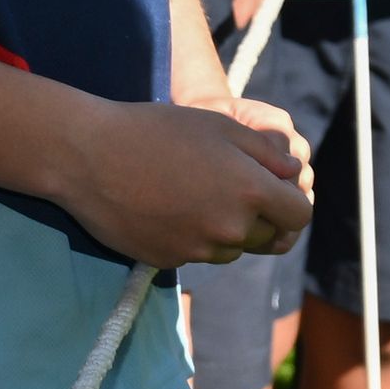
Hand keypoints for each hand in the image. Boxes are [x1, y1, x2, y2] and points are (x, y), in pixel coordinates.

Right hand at [76, 97, 312, 267]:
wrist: (90, 156)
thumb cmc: (157, 130)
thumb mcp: (220, 126)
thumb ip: (267, 153)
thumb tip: (294, 174)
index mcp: (249, 192)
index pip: (299, 216)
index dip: (292, 201)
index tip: (275, 188)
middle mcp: (230, 229)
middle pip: (268, 236)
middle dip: (259, 215)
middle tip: (227, 185)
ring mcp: (198, 250)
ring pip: (232, 249)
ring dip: (226, 229)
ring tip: (193, 193)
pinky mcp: (169, 262)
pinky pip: (197, 254)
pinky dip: (193, 237)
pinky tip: (167, 208)